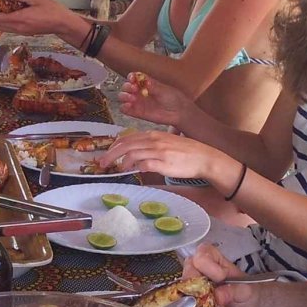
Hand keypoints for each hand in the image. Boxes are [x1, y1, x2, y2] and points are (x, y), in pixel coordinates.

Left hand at [100, 131, 232, 185]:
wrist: (204, 157)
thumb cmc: (186, 152)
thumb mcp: (166, 142)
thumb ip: (151, 146)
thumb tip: (136, 155)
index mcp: (153, 134)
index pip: (128, 138)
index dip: (114, 146)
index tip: (107, 154)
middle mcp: (154, 140)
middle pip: (125, 145)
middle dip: (111, 154)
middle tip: (102, 163)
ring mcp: (158, 151)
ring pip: (132, 153)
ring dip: (121, 162)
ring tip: (118, 169)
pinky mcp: (164, 163)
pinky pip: (144, 164)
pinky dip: (135, 167)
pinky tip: (133, 171)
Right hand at [117, 73, 190, 126]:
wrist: (179, 111)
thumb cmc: (173, 97)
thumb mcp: (164, 89)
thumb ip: (153, 86)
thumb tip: (145, 82)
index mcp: (144, 82)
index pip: (133, 77)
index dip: (131, 77)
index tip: (133, 79)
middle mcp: (139, 91)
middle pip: (125, 87)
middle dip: (127, 87)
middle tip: (134, 89)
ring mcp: (137, 102)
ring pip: (123, 97)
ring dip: (124, 96)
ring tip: (132, 98)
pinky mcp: (136, 112)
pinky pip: (125, 109)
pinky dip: (124, 107)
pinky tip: (129, 106)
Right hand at [184, 245, 265, 306]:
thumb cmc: (248, 293)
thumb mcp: (246, 291)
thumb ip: (233, 291)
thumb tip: (219, 296)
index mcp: (215, 259)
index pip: (202, 254)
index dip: (208, 265)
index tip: (220, 277)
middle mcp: (201, 269)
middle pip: (188, 268)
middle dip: (197, 281)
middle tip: (208, 292)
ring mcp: (195, 285)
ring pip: (184, 285)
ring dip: (193, 296)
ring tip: (208, 303)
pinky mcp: (192, 300)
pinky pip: (184, 302)